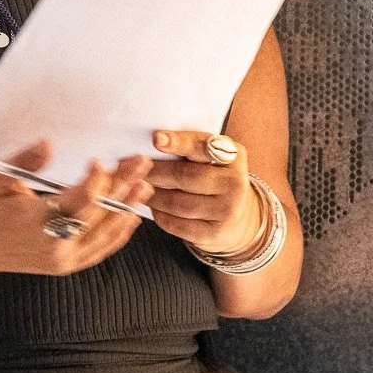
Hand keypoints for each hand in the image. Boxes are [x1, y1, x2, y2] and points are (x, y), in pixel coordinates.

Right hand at [0, 140, 153, 285]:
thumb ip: (25, 161)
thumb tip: (49, 143)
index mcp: (36, 221)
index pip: (81, 199)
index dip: (97, 178)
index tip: (100, 160)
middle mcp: (54, 245)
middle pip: (100, 213)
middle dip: (122, 185)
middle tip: (140, 163)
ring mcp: (62, 260)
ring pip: (105, 235)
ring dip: (127, 208)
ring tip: (144, 186)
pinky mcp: (65, 266)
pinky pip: (99, 251)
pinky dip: (118, 235)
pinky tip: (132, 217)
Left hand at [146, 130, 260, 255]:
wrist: (238, 218)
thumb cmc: (216, 181)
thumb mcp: (213, 160)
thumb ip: (191, 150)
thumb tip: (152, 143)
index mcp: (233, 157)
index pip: (202, 147)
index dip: (178, 142)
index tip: (156, 139)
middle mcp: (235, 183)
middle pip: (184, 176)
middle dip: (154, 172)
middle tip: (134, 170)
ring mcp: (227, 211)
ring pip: (177, 202)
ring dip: (153, 196)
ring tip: (140, 189)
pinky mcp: (215, 233)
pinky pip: (177, 224)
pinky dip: (160, 215)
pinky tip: (154, 208)